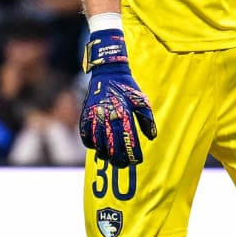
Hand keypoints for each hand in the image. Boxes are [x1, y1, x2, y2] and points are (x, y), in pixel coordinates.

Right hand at [79, 28, 157, 168]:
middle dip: (118, 160)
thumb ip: (147, 120)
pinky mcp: (85, 114)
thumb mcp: (142, 101)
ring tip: (110, 158)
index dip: (132, 155)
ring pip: (97, 144)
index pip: (128, 141)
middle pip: (111, 147)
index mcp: (124, 114)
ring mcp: (94, 116)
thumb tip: (150, 137)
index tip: (136, 161)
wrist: (108, 71)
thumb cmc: (128, 87)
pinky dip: (90, 143)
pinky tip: (96, 147)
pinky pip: (85, 134)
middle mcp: (108, 117)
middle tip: (123, 164)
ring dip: (104, 154)